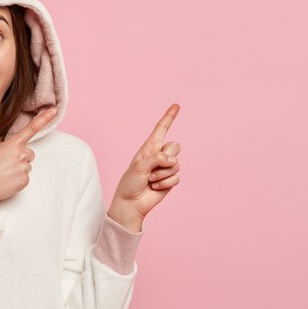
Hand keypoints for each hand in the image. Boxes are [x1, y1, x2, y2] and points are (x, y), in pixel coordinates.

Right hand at [0, 107, 57, 215]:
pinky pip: (25, 177)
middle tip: (5, 165)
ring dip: (18, 169)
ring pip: (26, 166)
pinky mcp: (25, 180)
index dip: (44, 118)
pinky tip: (6, 181)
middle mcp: (21, 154)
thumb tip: (16, 154)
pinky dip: (17, 180)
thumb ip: (9, 148)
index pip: (31, 128)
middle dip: (20, 158)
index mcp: (12, 144)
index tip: (54, 110)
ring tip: (3, 174)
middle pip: (29, 154)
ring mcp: (24, 167)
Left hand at [108, 104, 180, 230]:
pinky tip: (155, 187)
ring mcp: (165, 167)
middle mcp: (159, 155)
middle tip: (152, 168)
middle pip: (175, 146)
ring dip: (162, 174)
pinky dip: (165, 183)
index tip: (176, 105)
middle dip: (166, 158)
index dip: (169, 117)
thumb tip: (172, 160)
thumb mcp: (140, 166)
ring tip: (150, 180)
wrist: (131, 203)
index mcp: (149, 147)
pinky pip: (176, 177)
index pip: (161, 129)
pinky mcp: (170, 179)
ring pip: (176, 164)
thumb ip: (157, 159)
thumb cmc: (130, 182)